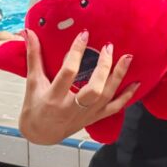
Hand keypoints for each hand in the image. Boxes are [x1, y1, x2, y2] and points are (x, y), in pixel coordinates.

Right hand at [18, 29, 138, 144]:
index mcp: (53, 97)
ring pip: (106, 97)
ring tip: (127, 57)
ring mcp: (86, 114)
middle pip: (93, 89)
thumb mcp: (32, 81)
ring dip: (118, 77)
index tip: (84, 34)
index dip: (77, 52)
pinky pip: (114, 108)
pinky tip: (136, 83)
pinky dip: (127, 96)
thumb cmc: (35, 106)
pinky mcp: (94, 118)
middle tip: (109, 47)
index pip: (68, 72)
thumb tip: (29, 33)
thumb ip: (33, 56)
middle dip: (104, 68)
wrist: (41, 134)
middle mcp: (71, 108)